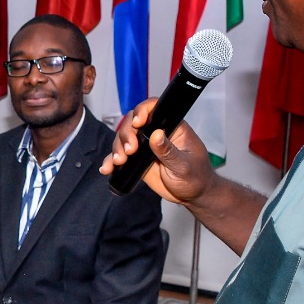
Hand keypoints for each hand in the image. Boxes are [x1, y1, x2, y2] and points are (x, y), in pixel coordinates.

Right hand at [99, 100, 217, 206]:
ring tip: (119, 161)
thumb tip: (156, 135)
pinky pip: (121, 156)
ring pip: (123, 138)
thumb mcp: (184, 165)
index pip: (155, 108)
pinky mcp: (137, 160)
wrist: (192, 195)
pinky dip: (111, 161)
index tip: (137, 123)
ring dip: (117, 148)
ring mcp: (145, 146)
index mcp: (172, 127)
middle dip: (126, 134)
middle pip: (133, 122)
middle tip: (129, 150)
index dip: (142, 111)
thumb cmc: (196, 177)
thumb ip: (169, 151)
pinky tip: (107, 168)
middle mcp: (156, 132)